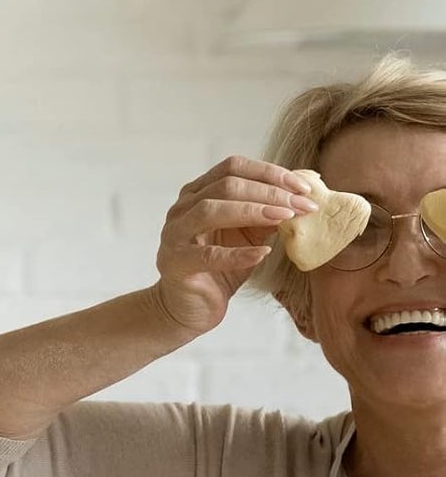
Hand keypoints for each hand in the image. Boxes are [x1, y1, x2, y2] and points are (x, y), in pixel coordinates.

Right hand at [153, 156, 316, 335]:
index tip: (303, 187)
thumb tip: (299, 196)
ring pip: (211, 210)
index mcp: (198, 193)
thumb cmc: (218, 269)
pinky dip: (238, 253)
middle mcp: (182, 208)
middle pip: (226, 185)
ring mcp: (174, 235)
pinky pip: (208, 255)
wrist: (191, 308)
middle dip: (270, 192)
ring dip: (253, 211)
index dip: (270, 172)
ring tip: (285, 218)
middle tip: (302, 204)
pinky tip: (263, 254)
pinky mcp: (176, 264)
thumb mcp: (247, 236)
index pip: (234, 168)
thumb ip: (265, 214)